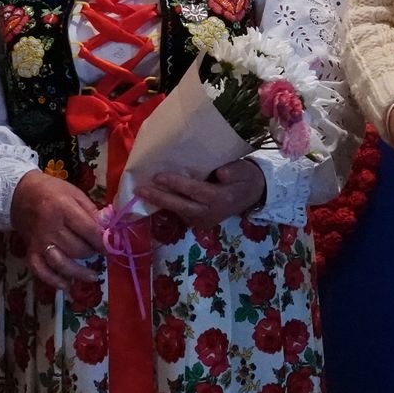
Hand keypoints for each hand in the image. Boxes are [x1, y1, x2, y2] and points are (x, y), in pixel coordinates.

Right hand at [11, 171, 103, 292]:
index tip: (112, 247)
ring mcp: (38, 241)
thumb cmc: (51, 191)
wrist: (19, 193)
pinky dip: (53, 280)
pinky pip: (41, 270)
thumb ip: (92, 211)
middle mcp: (50, 227)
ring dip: (79, 272)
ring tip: (93, 276)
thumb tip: (108, 229)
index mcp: (63, 208)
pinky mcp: (30, 251)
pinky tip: (66, 285)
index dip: (103, 242)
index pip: (88, 231)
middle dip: (92, 253)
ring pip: (62, 263)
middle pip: (77, 249)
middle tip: (98, 251)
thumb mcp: (74, 193)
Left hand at [135, 161, 265, 228]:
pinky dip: (167, 206)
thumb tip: (220, 173)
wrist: (253, 196)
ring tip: (142, 193)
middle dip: (160, 198)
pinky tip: (154, 197)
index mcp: (221, 198)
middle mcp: (210, 213)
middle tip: (141, 190)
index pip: (195, 191)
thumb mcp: (244, 170)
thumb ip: (233, 170)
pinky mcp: (199, 222)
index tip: (158, 176)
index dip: (176, 184)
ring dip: (160, 203)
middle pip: (182, 206)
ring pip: (178, 212)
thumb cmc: (245, 178)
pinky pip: (180, 214)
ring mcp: (204, 220)